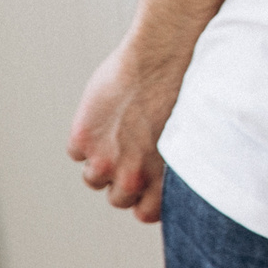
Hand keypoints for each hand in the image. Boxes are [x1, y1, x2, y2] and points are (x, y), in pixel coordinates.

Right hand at [66, 41, 185, 223]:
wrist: (168, 53)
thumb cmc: (189, 86)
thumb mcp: (191, 136)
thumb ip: (173, 163)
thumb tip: (166, 176)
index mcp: (165, 180)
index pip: (144, 213)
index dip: (144, 196)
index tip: (147, 182)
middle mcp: (133, 177)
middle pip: (117, 198)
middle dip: (123, 178)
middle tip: (134, 150)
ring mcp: (105, 160)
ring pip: (93, 178)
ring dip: (102, 160)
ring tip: (122, 130)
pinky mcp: (84, 139)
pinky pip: (77, 151)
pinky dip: (87, 137)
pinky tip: (108, 114)